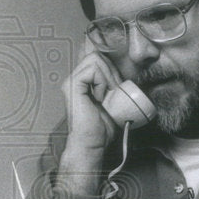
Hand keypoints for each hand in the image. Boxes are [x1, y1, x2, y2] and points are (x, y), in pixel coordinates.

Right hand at [59, 46, 121, 174]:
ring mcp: (71, 81)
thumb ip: (114, 85)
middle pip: (97, 55)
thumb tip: (127, 74)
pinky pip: (92, 70)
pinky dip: (101, 82)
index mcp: (83, 81)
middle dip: (111, 71)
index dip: (111, 66)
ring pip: (95, 59)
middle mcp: (75, 78)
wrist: (92, 144)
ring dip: (107, 76)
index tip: (117, 85)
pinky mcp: (72, 86)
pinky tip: (100, 97)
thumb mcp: (113, 101)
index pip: (97, 57)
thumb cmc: (101, 128)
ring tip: (106, 95)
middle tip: (114, 92)